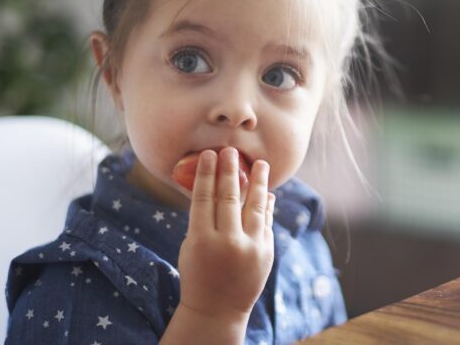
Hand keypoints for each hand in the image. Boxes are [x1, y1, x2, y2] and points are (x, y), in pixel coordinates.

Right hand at [176, 148, 274, 320]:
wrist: (217, 309)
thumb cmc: (198, 273)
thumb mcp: (192, 247)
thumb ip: (204, 220)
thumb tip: (217, 187)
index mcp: (201, 240)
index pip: (204, 199)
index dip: (206, 174)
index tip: (209, 154)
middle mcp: (227, 243)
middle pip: (229, 198)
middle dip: (230, 171)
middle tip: (231, 150)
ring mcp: (250, 248)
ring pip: (255, 206)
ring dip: (258, 182)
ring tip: (261, 163)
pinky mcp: (266, 252)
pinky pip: (266, 222)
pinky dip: (267, 206)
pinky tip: (267, 192)